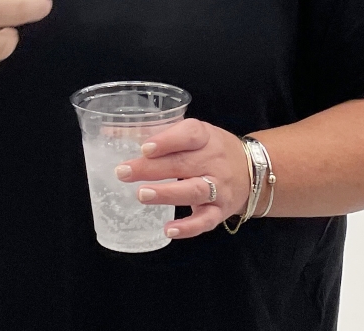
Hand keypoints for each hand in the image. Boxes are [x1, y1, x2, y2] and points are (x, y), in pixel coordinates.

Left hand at [115, 118, 249, 237]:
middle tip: (123, 172)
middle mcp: (214, 161)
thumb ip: (154, 133)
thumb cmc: (210, 147)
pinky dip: (189, 227)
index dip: (166, 140)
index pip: (188, 135)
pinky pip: (207, 220)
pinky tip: (169, 229)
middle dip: (151, 168)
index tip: (145, 147)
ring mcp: (219, 187)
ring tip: (142, 195)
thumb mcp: (190, 133)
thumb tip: (108, 133)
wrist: (255, 171)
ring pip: (195, 190)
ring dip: (167, 194)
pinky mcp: (221, 210)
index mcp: (204, 136)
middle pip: (183, 163)